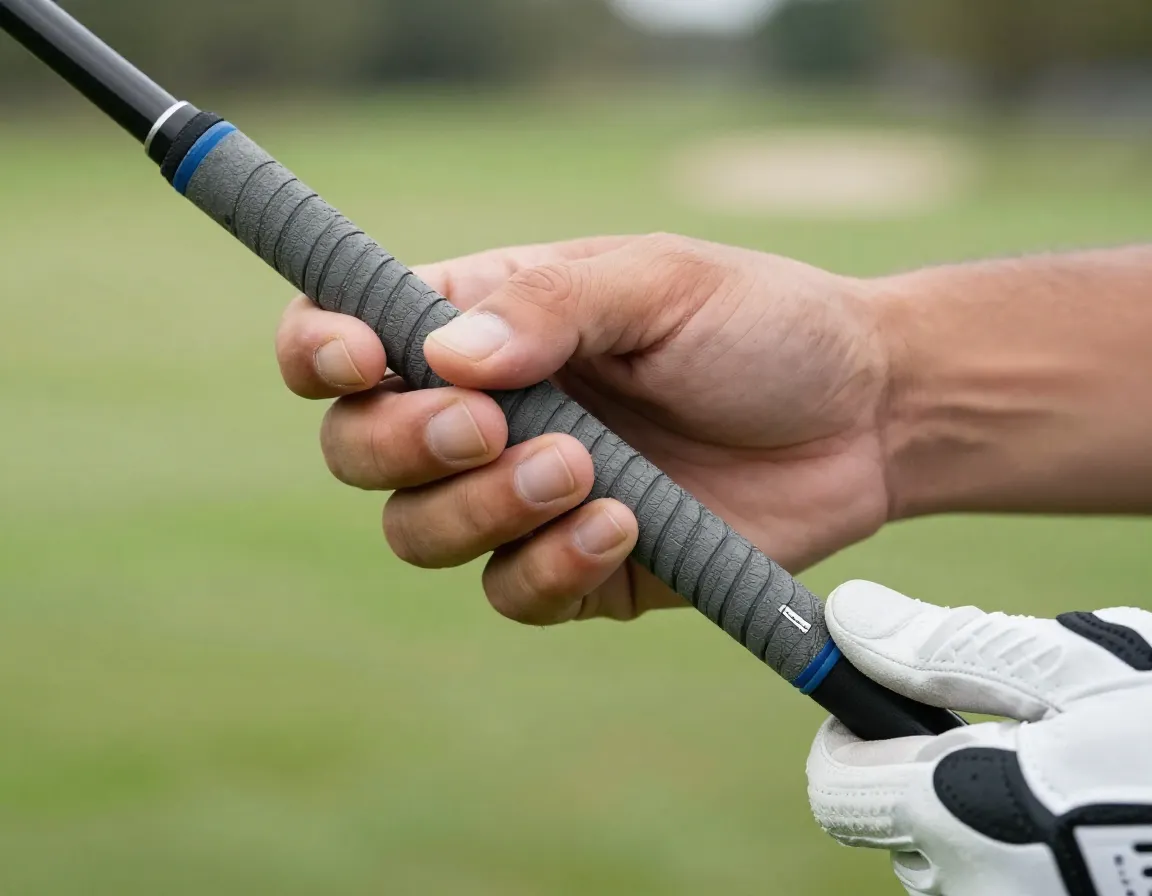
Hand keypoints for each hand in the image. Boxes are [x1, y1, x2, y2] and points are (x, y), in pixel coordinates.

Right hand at [276, 234, 887, 623]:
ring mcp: (522, 499)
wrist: (862, 418)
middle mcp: (484, 414)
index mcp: (483, 324)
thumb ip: (551, 305)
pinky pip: (512, 591)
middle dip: (404, 443)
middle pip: (359, 448)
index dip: (321, 349)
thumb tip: (441, 354)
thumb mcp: (659, 283)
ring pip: (418, 532)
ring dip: (480, 508)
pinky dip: (552, 565)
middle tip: (491, 425)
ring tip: (583, 473)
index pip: (347, 333)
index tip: (359, 359)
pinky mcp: (574, 570)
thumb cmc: (759, 326)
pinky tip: (627, 527)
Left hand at [807, 582, 1151, 895]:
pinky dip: (1016, 854)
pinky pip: (998, 892)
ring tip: (1059, 782)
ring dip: (973, 819)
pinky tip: (1079, 828)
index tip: (880, 706)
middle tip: (995, 737)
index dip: (844, 738)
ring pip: (948, 866)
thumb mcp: (1076, 672)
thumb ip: (947, 649)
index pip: (833, 787)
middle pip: (888, 829)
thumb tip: (849, 617)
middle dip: (916, 776)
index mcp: (955, 811)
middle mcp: (970, 889)